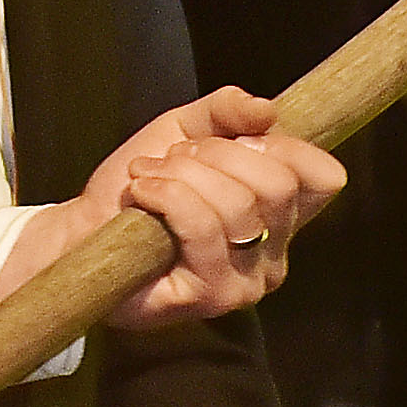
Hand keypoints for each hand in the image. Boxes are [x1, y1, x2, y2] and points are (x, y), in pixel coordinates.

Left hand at [0, 89, 347, 328]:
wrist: (84, 233)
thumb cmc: (140, 190)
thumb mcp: (184, 132)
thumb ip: (226, 112)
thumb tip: (267, 110)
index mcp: (281, 219)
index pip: (323, 178)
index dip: (280, 145)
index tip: (232, 139)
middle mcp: (274, 258)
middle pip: (278, 184)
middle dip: (217, 154)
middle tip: (176, 157)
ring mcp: (246, 283)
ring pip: (236, 204)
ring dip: (183, 174)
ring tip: (150, 176)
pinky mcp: (210, 296)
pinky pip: (201, 226)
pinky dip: (166, 194)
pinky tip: (142, 194)